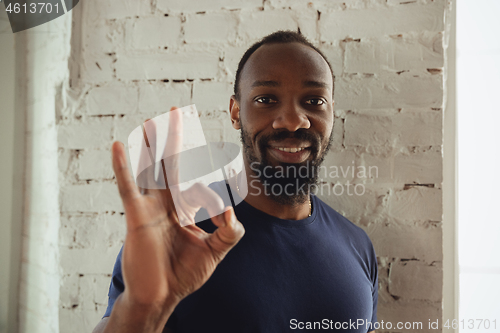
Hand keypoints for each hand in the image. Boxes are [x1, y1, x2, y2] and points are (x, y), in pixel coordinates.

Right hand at [111, 107, 244, 325]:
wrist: (161, 296)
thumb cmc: (184, 274)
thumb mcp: (215, 252)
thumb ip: (230, 232)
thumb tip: (232, 210)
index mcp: (185, 208)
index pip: (200, 184)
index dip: (213, 189)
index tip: (222, 205)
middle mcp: (168, 202)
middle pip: (173, 163)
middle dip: (176, 137)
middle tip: (177, 111)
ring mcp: (151, 207)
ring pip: (152, 168)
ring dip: (152, 144)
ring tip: (152, 120)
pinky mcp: (137, 216)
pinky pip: (129, 187)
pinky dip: (123, 167)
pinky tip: (119, 146)